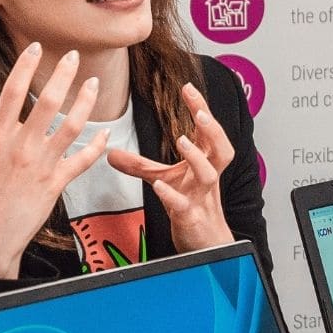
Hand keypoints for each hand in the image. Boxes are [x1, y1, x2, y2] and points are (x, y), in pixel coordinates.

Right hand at [0, 43, 110, 278]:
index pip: (11, 93)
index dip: (24, 67)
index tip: (35, 47)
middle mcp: (19, 148)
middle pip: (46, 103)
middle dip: (63, 76)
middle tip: (76, 57)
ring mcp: (40, 165)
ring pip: (70, 126)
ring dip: (86, 103)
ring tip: (94, 84)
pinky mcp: (55, 184)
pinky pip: (82, 160)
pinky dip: (96, 146)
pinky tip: (105, 133)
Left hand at [106, 82, 236, 252]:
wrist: (205, 245)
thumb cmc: (192, 208)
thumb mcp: (164, 180)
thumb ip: (139, 165)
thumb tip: (111, 152)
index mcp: (205, 163)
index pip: (207, 131)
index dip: (201, 109)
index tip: (187, 87)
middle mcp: (207, 177)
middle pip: (221, 148)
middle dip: (213, 129)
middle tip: (200, 113)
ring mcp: (202, 198)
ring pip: (208, 175)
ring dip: (197, 157)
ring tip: (182, 140)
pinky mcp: (192, 218)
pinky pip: (185, 206)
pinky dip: (172, 196)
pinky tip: (159, 186)